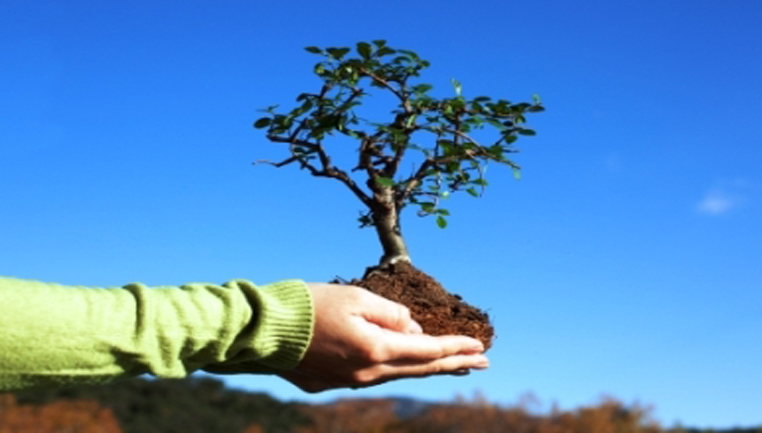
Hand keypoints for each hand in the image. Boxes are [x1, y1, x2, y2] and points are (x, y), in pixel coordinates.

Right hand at [279, 283, 488, 392]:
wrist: (261, 330)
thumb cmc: (308, 305)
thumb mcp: (356, 297)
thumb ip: (391, 313)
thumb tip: (414, 329)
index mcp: (376, 349)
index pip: (428, 351)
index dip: (457, 347)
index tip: (481, 345)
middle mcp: (367, 373)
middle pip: (420, 369)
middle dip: (454, 364)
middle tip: (483, 362)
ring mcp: (349, 382)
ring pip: (398, 374)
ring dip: (428, 367)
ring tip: (453, 364)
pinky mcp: (331, 382)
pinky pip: (373, 374)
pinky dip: (396, 367)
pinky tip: (404, 362)